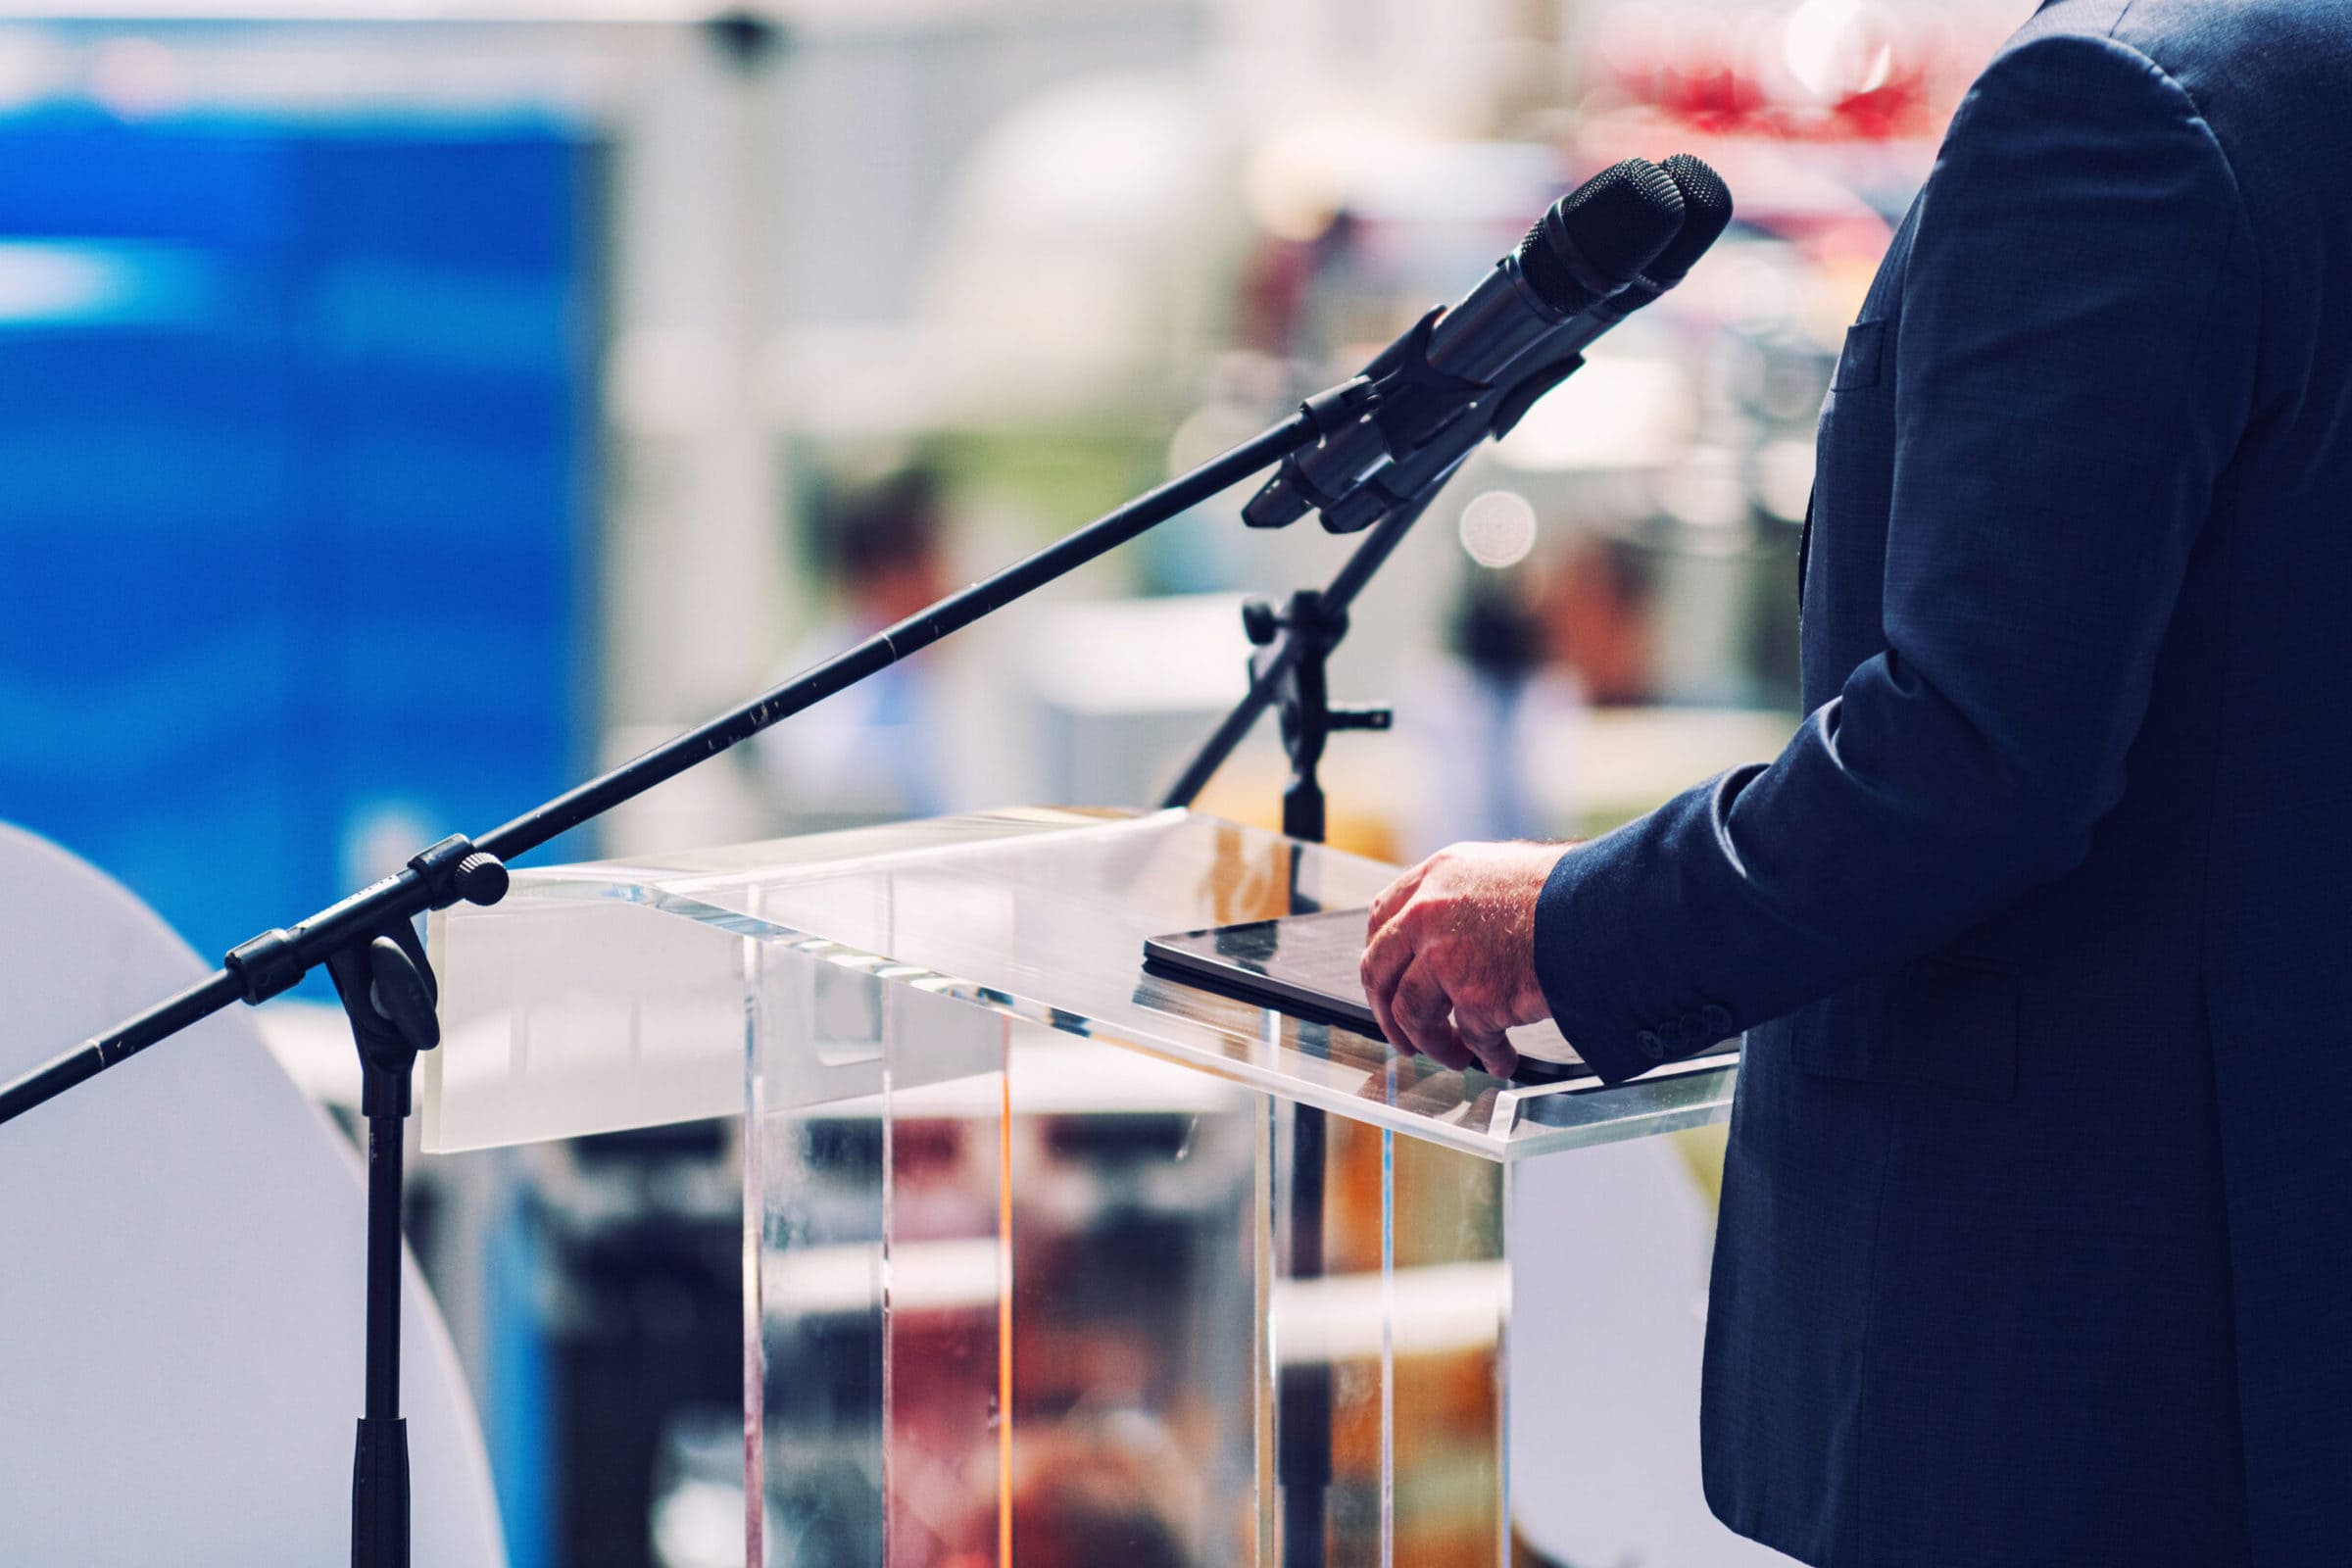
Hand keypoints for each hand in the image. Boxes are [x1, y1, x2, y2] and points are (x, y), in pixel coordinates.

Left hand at [1360, 840, 1567, 1077]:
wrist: (1603, 910)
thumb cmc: (1569, 890)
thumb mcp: (1500, 871)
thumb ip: (1464, 898)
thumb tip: (1453, 934)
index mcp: (1435, 877)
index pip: (1381, 919)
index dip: (1381, 957)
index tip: (1387, 981)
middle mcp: (1429, 913)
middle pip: (1379, 971)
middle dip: (1388, 1012)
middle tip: (1405, 1036)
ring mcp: (1446, 955)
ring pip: (1412, 1013)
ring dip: (1434, 1043)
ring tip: (1459, 1056)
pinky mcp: (1474, 996)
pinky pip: (1472, 1038)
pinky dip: (1488, 1056)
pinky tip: (1502, 1061)